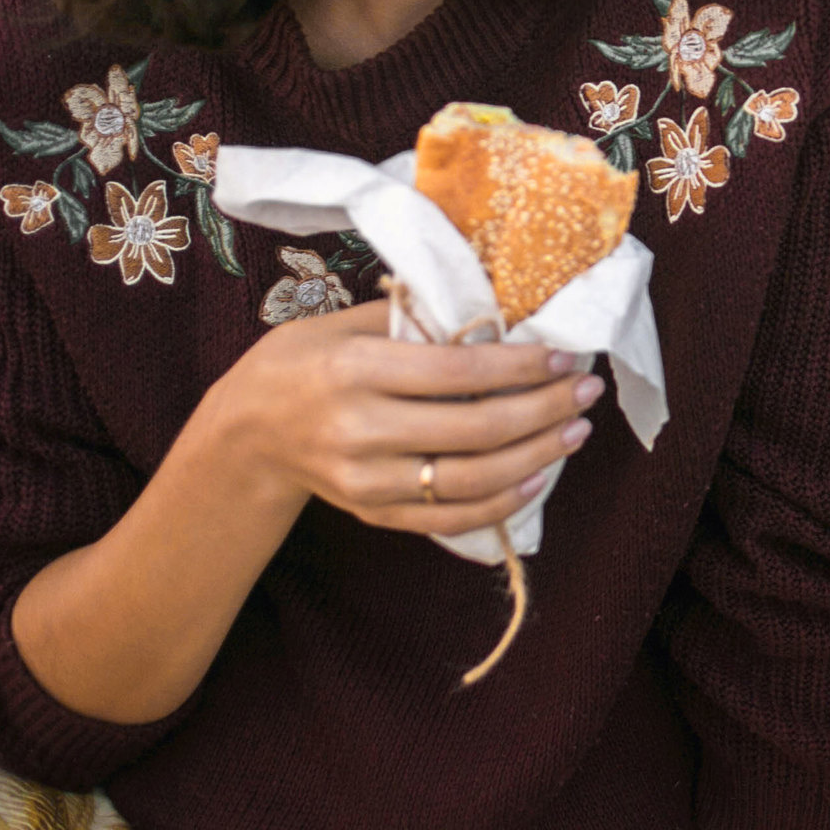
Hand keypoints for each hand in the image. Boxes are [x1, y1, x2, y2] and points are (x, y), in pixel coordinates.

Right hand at [199, 298, 602, 539]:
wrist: (243, 434)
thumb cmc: (301, 362)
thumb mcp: (341, 323)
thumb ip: (414, 319)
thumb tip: (495, 311)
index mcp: (354, 371)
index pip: (456, 371)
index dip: (519, 366)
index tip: (564, 356)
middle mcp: (359, 431)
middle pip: (474, 429)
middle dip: (543, 410)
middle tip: (587, 392)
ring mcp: (365, 481)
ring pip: (469, 481)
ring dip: (535, 457)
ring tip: (576, 432)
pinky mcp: (371, 512)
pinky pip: (447, 518)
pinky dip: (500, 503)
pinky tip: (537, 478)